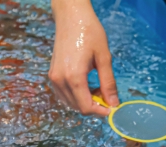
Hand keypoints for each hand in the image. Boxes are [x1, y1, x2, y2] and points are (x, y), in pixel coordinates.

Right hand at [49, 0, 118, 114]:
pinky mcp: (52, 74)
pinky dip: (77, 96)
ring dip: (85, 102)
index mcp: (73, 77)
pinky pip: (64, 95)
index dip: (100, 112)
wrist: (71, 16)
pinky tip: (87, 86)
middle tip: (107, 95)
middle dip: (94, 107)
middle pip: (78, 107)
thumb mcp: (104, 57)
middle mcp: (60, 80)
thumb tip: (114, 103)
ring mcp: (54, 78)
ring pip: (70, 103)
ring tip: (98, 88)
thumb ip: (108, 83)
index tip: (112, 108)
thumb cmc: (89, 32)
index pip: (86, 107)